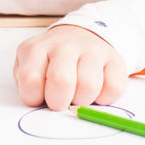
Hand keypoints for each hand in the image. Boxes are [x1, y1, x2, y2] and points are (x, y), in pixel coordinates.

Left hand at [13, 24, 127, 110]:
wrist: (78, 36)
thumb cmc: (50, 62)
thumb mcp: (29, 68)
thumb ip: (29, 87)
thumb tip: (39, 109)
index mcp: (36, 49)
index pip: (31, 80)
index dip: (35, 98)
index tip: (40, 98)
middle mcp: (64, 45)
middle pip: (61, 80)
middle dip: (59, 102)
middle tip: (60, 102)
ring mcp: (91, 49)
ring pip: (89, 86)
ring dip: (83, 101)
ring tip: (77, 94)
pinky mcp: (115, 59)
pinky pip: (113, 88)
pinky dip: (105, 98)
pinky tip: (96, 90)